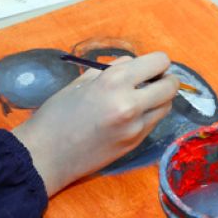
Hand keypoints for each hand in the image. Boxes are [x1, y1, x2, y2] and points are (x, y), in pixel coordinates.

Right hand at [12, 52, 179, 194]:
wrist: (46, 155)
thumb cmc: (56, 114)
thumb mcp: (81, 83)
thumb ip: (111, 71)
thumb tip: (133, 66)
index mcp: (114, 81)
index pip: (158, 62)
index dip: (158, 62)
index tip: (151, 65)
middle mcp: (131, 103)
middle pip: (170, 86)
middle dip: (166, 79)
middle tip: (154, 80)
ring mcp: (136, 127)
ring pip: (166, 106)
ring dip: (160, 98)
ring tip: (143, 97)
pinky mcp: (135, 144)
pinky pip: (153, 122)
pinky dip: (150, 114)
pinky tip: (133, 114)